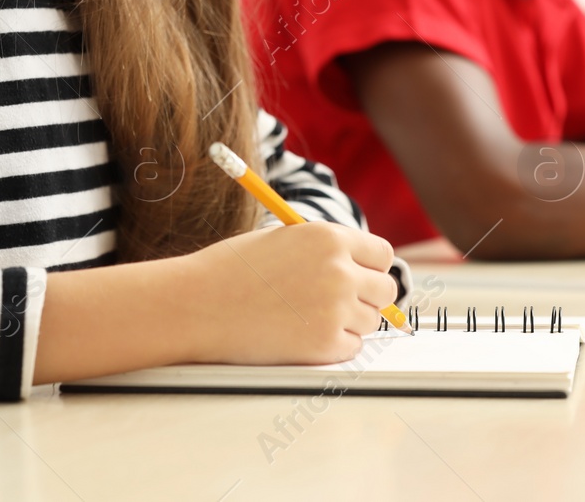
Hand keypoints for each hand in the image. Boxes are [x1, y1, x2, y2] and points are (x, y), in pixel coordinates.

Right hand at [181, 222, 396, 365]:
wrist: (197, 305)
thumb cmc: (232, 270)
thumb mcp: (284, 239)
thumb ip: (324, 249)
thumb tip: (359, 266)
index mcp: (329, 238)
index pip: (382, 254)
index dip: (370, 266)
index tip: (360, 276)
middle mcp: (340, 271)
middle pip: (386, 290)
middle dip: (368, 296)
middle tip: (339, 302)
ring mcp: (335, 309)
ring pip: (370, 321)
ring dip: (349, 322)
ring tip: (308, 317)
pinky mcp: (325, 345)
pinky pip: (351, 347)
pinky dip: (333, 345)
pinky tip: (302, 335)